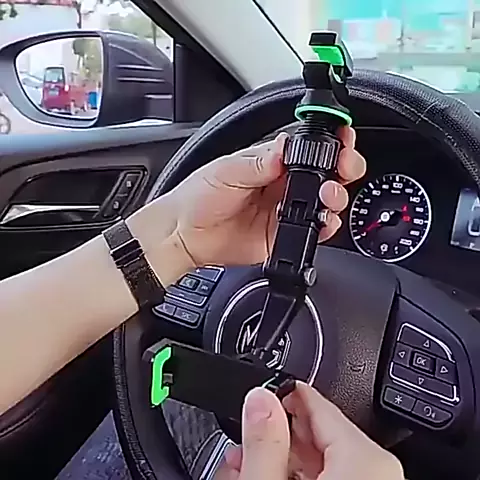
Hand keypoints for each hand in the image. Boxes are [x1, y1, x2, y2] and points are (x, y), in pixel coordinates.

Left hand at [129, 128, 365, 284]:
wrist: (185, 234)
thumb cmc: (198, 197)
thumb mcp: (226, 171)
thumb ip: (258, 163)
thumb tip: (284, 149)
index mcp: (271, 162)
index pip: (309, 148)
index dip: (331, 142)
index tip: (343, 139)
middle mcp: (283, 184)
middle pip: (326, 174)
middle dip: (343, 168)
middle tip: (344, 168)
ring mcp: (286, 210)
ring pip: (325, 202)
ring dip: (336, 197)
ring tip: (329, 195)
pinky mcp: (284, 234)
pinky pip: (314, 230)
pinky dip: (325, 227)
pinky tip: (323, 222)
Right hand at [217, 383, 403, 479]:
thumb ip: (265, 442)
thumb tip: (258, 399)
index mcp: (365, 461)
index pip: (315, 401)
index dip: (279, 393)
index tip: (256, 395)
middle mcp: (378, 472)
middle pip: (317, 432)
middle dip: (274, 433)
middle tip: (243, 440)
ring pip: (323, 459)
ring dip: (283, 459)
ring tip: (248, 466)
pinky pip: (334, 477)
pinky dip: (301, 476)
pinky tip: (272, 478)